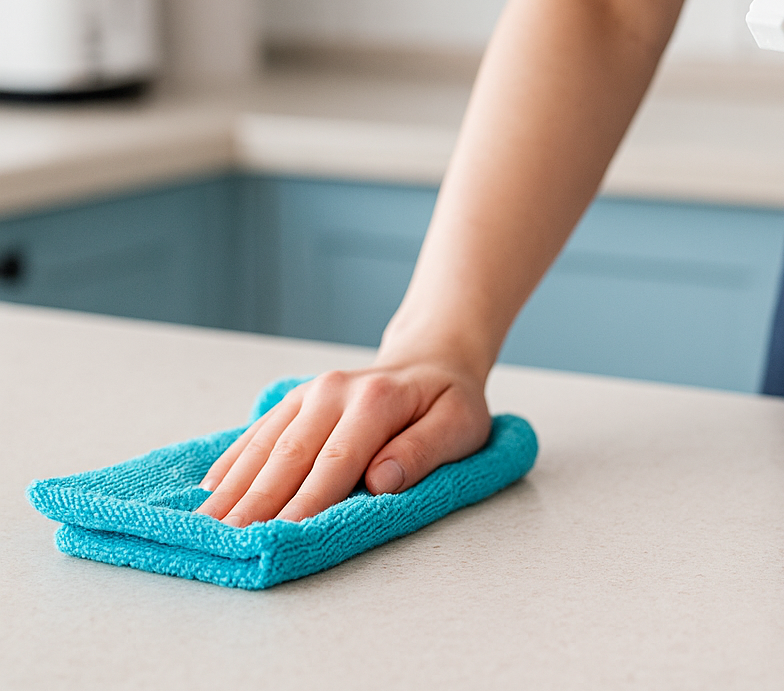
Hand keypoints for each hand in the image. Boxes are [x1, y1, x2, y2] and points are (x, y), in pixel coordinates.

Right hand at [195, 359, 491, 525]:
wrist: (430, 362)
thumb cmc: (448, 404)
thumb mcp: (459, 426)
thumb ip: (422, 451)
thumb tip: (381, 481)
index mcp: (375, 400)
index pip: (336, 460)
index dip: (307, 500)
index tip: (281, 533)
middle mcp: (332, 392)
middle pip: (289, 454)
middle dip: (256, 500)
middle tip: (228, 539)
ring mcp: (308, 394)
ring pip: (264, 445)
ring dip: (234, 487)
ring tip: (205, 525)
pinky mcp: (294, 402)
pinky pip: (257, 433)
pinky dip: (233, 462)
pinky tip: (211, 490)